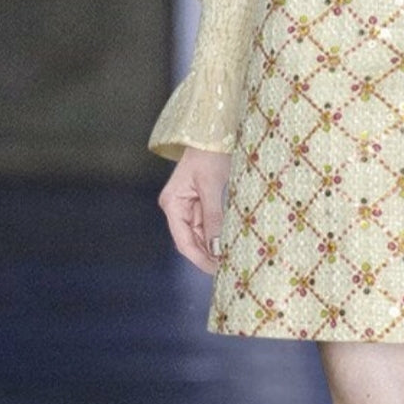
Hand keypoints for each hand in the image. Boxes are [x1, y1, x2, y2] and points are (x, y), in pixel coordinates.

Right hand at [157, 146, 232, 273]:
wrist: (214, 133)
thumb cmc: (209, 153)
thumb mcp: (212, 186)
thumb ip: (213, 217)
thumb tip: (217, 246)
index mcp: (172, 203)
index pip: (183, 240)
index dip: (199, 257)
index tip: (215, 270)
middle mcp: (176, 206)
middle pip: (190, 239)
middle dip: (207, 254)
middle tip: (227, 268)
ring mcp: (188, 204)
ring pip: (199, 233)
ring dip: (213, 245)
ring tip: (230, 258)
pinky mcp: (200, 200)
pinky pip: (207, 222)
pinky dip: (216, 233)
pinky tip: (228, 242)